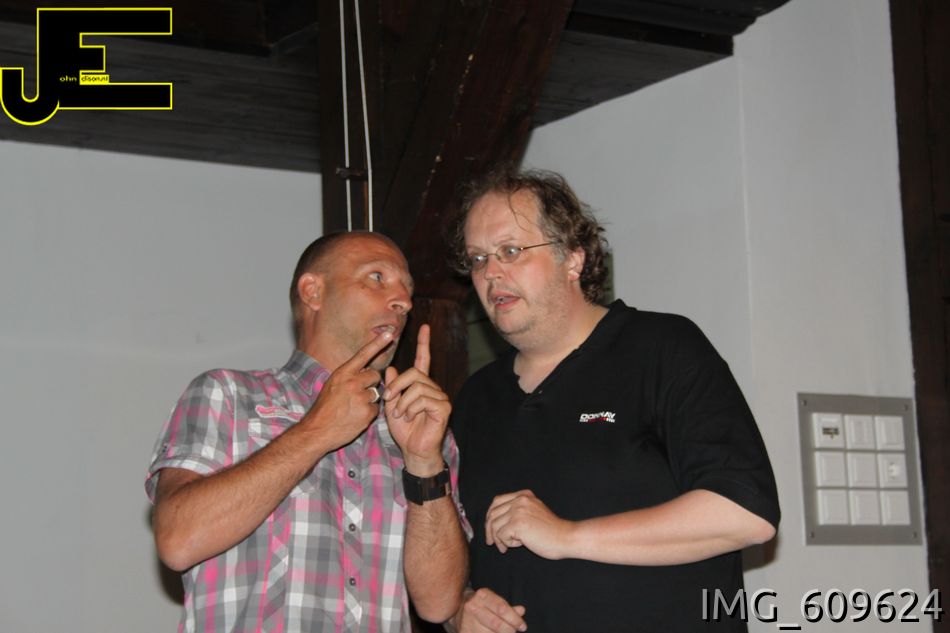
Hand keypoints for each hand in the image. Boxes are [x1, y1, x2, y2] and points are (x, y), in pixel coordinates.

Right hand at [300, 331, 393, 450]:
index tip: (389, 334)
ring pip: (377, 393)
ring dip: (369, 400)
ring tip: (353, 408)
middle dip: (371, 383)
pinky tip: (356, 417)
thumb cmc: (324, 408)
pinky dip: (369, 413)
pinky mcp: (367, 413)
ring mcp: (360, 397)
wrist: (317, 431)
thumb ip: (348, 376)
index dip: (377, 343)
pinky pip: (376, 409)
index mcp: (342, 373)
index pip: (363, 354)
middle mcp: (352, 382)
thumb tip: (366, 370)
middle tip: (357, 394)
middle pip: (375, 376)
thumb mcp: (332, 385)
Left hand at [381, 324, 450, 474]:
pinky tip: (410, 418)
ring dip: (402, 401)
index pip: (424, 359)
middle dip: (396, 385)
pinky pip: (423, 398)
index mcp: (420, 385)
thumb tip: (391, 368)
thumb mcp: (391, 406)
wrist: (413, 450)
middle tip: (388, 399)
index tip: (425, 327)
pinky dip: (411, 408)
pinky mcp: (443, 407)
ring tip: (400, 414)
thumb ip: (392, 388)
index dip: (424, 343)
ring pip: (416, 386)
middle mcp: (433, 388)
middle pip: (414, 372)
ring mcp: (440, 397)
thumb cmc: (404, 430)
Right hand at [453, 587, 526, 632]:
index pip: (502, 608)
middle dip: (509, 630)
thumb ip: (508, 608)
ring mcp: (467, 620)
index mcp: (483, 595)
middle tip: (514, 632)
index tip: (523, 626)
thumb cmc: (483, 605)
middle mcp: (473, 606)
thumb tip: (521, 611)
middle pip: (496, 623)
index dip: (514, 619)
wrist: (458, 608)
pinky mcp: (464, 631)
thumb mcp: (495, 602)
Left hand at [485, 490, 572, 559]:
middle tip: (492, 543)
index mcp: (523, 495)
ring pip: (494, 525)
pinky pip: (501, 535)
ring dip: (500, 539)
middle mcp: (520, 500)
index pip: (497, 501)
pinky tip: (520, 544)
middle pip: (493, 513)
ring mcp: (518, 510)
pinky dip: (507, 543)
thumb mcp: (533, 513)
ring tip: (508, 546)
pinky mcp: (518, 523)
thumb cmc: (551, 531)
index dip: (490, 516)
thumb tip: (493, 522)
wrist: (566, 538)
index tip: (491, 530)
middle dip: (489, 530)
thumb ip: (517, 511)